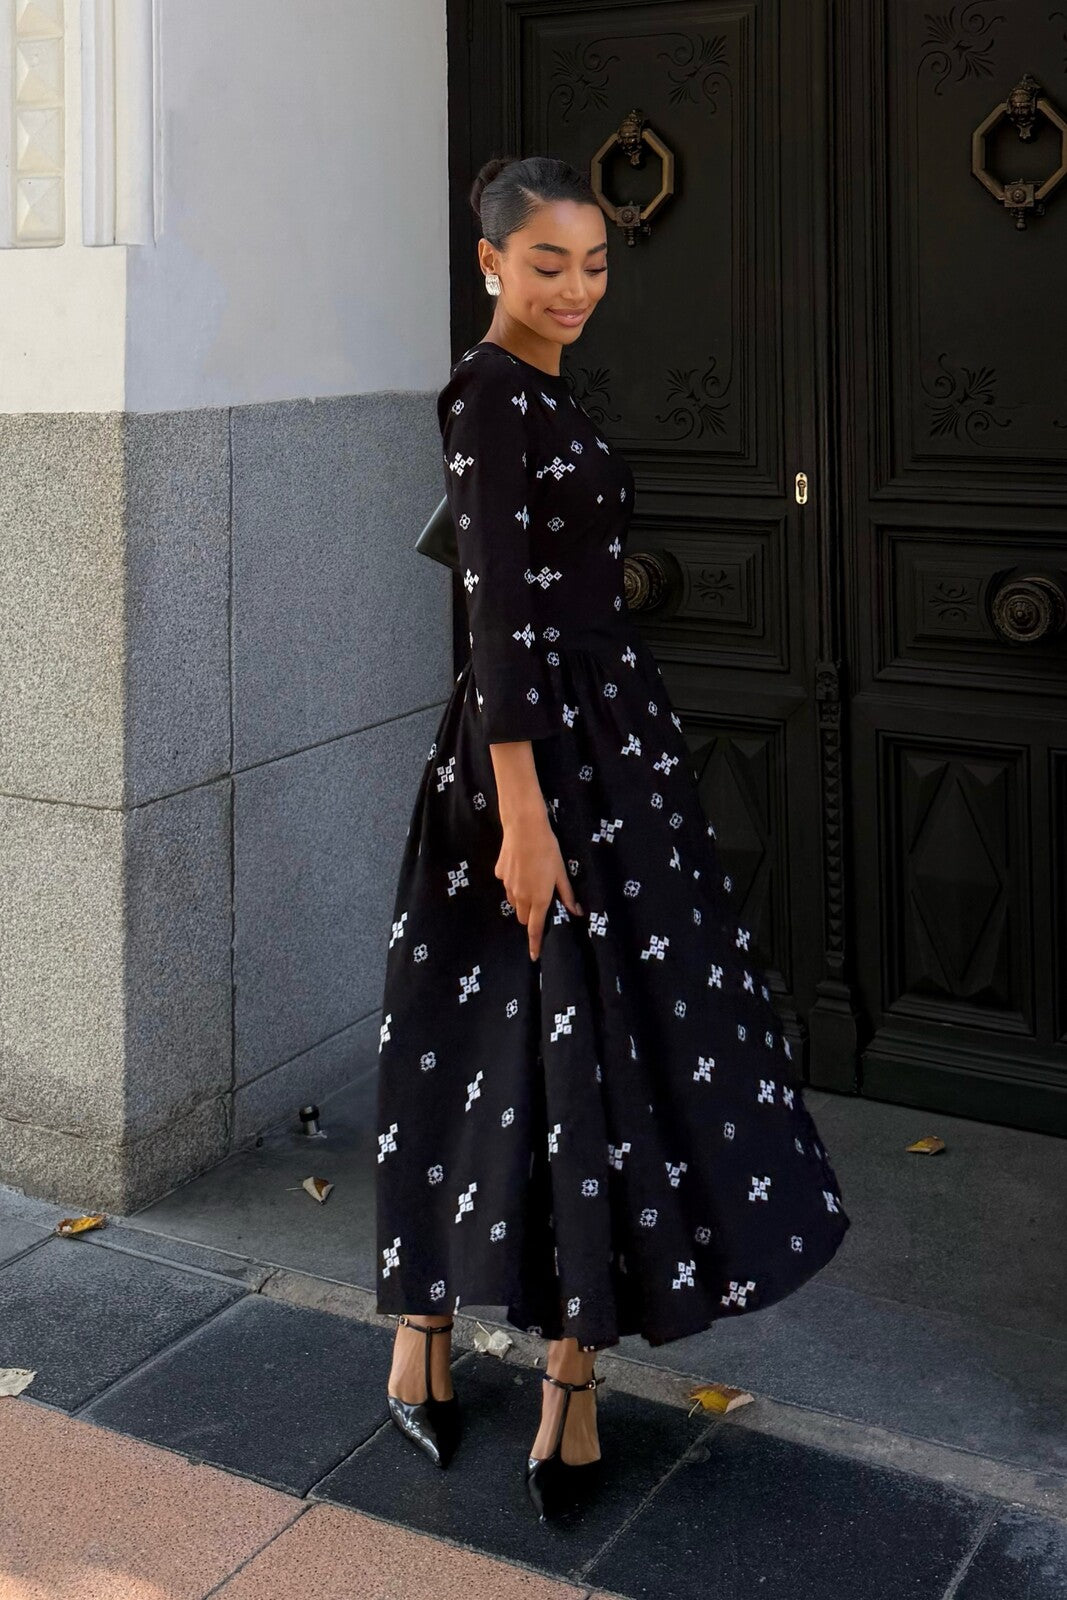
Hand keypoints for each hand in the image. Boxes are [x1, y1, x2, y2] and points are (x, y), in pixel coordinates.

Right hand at [495, 815, 583, 960]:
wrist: (524, 828)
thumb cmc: (548, 850)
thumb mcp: (561, 872)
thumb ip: (566, 894)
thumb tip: (576, 912)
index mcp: (539, 899)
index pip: (534, 929)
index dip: (535, 944)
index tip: (534, 956)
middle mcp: (521, 896)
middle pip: (523, 917)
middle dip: (530, 916)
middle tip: (540, 903)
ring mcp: (508, 886)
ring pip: (514, 901)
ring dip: (522, 900)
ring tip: (532, 881)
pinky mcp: (500, 874)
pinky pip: (507, 885)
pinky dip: (514, 882)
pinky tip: (521, 867)